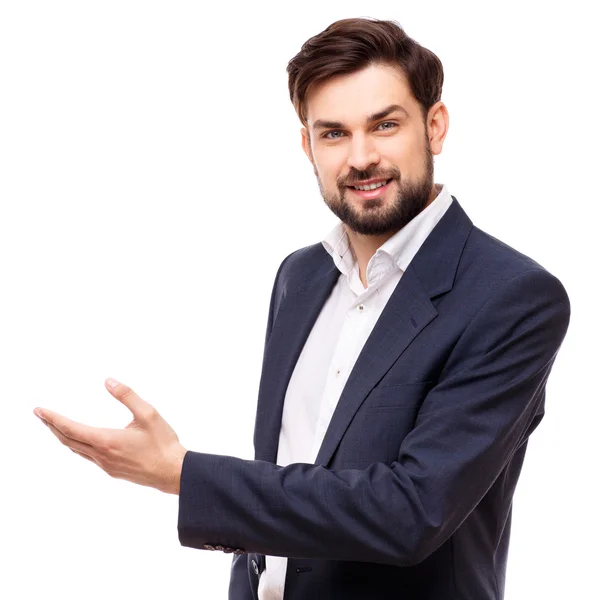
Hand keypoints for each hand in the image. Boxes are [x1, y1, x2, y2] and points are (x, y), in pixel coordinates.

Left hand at [33, 378, 187, 494]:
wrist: (173, 472)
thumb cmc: (163, 443)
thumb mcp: (148, 414)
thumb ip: (127, 396)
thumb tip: (108, 381)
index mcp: (107, 440)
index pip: (71, 428)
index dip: (53, 419)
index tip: (39, 410)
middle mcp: (101, 455)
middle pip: (68, 440)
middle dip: (52, 427)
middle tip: (41, 415)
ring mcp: (106, 465)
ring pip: (76, 450)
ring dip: (63, 437)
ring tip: (55, 426)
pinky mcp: (112, 470)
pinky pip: (87, 456)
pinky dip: (77, 445)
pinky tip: (81, 441)